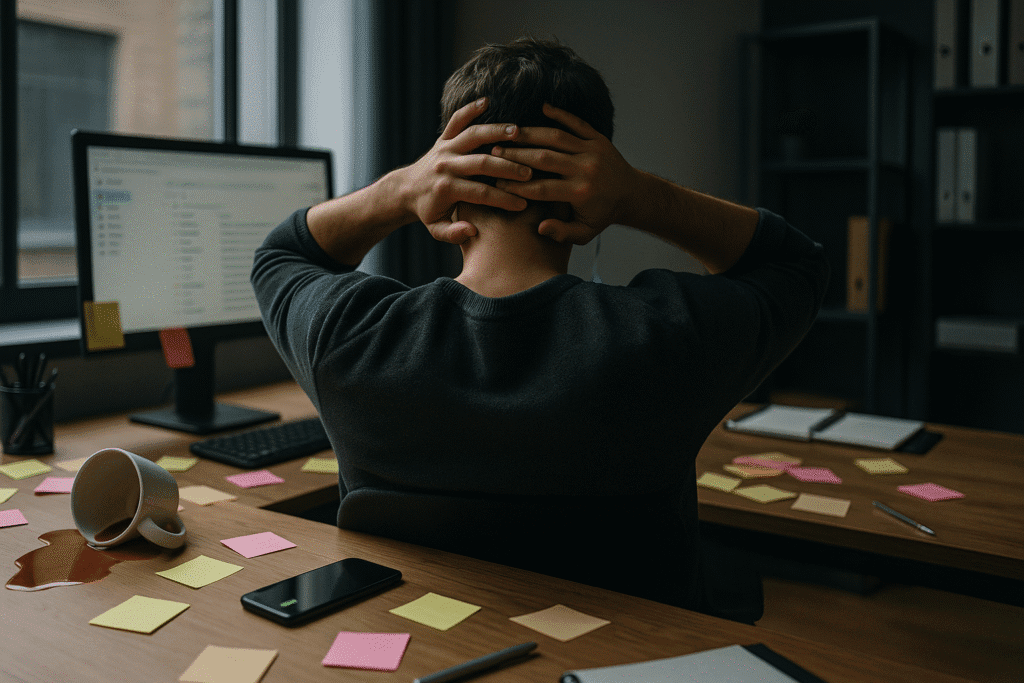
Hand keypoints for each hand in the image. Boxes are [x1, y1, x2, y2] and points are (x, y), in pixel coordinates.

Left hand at [398, 98, 531, 243]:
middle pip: (481, 163)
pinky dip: (470, 109)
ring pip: (473, 136)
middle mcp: (445, 164)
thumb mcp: (436, 229)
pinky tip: (487, 101)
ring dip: (497, 132)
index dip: (503, 199)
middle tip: (530, 171)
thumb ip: (452, 234)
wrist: (405, 190)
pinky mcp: (443, 137)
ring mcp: (444, 148)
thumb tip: (471, 231)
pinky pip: (457, 120)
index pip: (480, 193)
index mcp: (446, 188)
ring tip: (519, 132)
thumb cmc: (427, 211)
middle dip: (507, 167)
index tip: (523, 204)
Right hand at [491, 104, 639, 243]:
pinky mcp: (599, 138)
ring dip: (530, 133)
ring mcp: (593, 150)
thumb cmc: (602, 215)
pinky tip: (542, 107)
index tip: (497, 184)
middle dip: (516, 155)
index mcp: (580, 193)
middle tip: (494, 151)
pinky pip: (577, 123)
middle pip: (544, 158)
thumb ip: (562, 233)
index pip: (541, 188)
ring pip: (556, 137)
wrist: (632, 195)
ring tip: (508, 132)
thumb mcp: (585, 233)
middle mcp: (586, 169)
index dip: (516, 186)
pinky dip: (560, 114)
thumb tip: (540, 227)